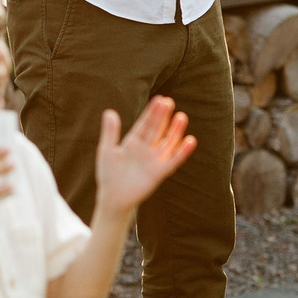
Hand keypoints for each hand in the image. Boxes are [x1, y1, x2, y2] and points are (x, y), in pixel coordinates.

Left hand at [93, 96, 194, 220]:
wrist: (113, 198)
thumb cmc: (108, 174)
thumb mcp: (107, 151)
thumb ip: (110, 132)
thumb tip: (109, 112)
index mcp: (133, 141)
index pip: (145, 124)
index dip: (152, 112)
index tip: (159, 99)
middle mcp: (146, 148)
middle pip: (157, 130)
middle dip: (163, 117)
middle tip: (169, 102)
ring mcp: (154, 160)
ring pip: (167, 142)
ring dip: (175, 131)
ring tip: (181, 117)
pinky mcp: (160, 172)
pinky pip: (173, 161)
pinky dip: (182, 152)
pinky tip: (191, 141)